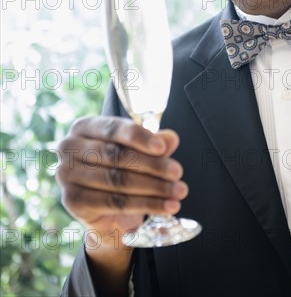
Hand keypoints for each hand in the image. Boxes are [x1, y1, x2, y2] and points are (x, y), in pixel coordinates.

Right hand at [56, 115, 187, 249]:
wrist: (105, 209)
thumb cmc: (120, 169)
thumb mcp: (139, 152)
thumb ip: (154, 144)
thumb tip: (170, 138)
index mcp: (84, 127)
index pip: (113, 128)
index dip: (140, 137)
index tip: (163, 147)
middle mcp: (69, 147)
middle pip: (117, 155)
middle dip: (152, 164)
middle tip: (177, 172)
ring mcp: (67, 175)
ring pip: (118, 180)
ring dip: (154, 187)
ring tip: (178, 191)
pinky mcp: (73, 201)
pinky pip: (115, 202)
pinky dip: (146, 205)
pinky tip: (167, 206)